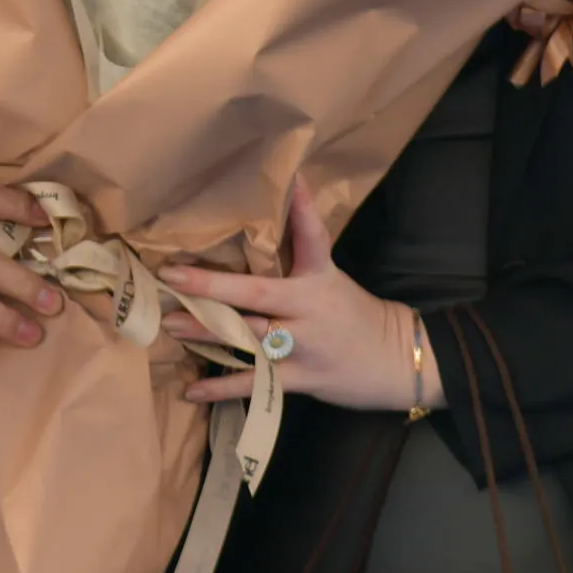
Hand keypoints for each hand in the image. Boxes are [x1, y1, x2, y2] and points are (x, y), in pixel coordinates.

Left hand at [161, 180, 430, 413]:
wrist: (400, 361)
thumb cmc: (355, 315)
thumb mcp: (333, 279)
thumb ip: (301, 254)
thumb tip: (277, 208)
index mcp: (321, 278)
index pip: (311, 238)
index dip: (300, 210)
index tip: (287, 182)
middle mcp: (310, 309)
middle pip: (258, 294)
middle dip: (212, 285)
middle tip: (172, 276)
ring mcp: (305, 346)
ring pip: (249, 337)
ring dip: (208, 332)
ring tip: (172, 325)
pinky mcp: (302, 378)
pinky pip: (256, 383)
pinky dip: (223, 388)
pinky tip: (191, 390)